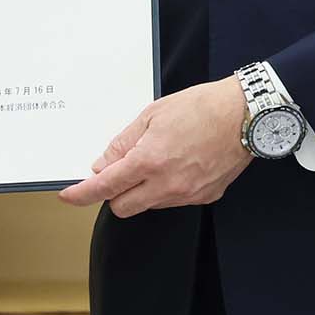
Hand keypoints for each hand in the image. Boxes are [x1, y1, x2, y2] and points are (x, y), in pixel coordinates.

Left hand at [57, 77, 250, 218]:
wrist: (244, 115)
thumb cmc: (200, 108)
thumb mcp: (151, 116)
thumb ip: (122, 144)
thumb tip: (103, 165)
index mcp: (150, 161)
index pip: (106, 187)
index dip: (83, 193)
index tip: (69, 195)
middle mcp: (168, 184)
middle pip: (123, 207)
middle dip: (114, 193)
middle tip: (120, 170)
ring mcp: (188, 194)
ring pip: (149, 204)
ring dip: (142, 189)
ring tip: (158, 158)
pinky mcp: (205, 197)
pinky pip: (173, 200)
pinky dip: (166, 188)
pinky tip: (178, 165)